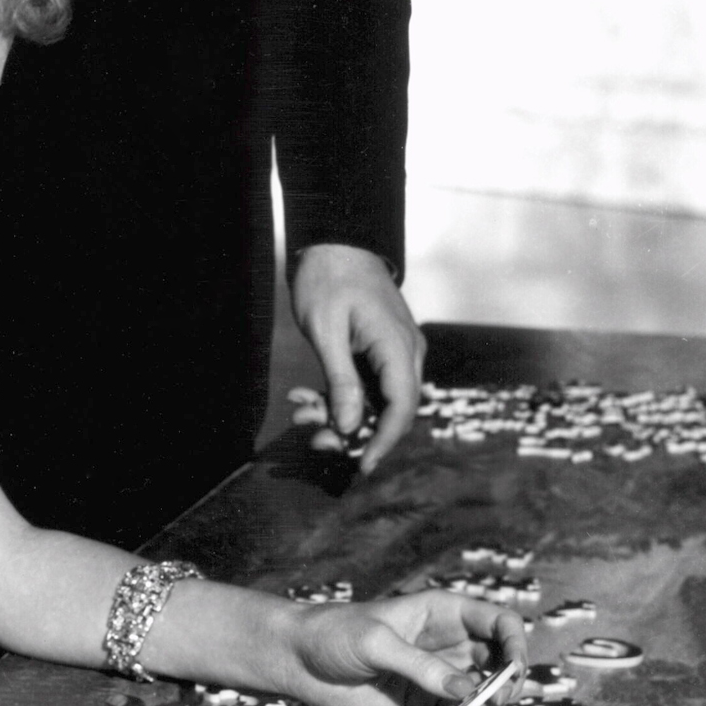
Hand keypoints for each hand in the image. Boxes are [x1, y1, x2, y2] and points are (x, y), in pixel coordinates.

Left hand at [283, 592, 526, 705]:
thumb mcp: (377, 643)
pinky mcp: (423, 705)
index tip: (513, 670)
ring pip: (483, 691)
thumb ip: (421, 666)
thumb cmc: (334, 634)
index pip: (500, 622)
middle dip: (507, 682)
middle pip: (500, 660)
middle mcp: (448, 643)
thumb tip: (465, 689)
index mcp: (444, 612)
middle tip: (495, 700)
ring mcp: (438, 676)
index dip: (516, 644)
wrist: (297, 660)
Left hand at [289, 244, 422, 475]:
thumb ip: (341, 380)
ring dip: (339, 414)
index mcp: (397, 346)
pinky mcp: (379, 351)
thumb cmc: (328, 277)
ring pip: (375, 400)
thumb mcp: (326, 330)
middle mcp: (405, 352)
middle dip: (352, 431)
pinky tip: (305, 396)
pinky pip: (366, 385)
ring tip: (300, 411)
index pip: (402, 407)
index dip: (383, 441)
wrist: (335, 239)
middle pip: (390, 409)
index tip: (361, 467)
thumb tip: (349, 427)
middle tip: (312, 440)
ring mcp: (395, 351)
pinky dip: (338, 396)